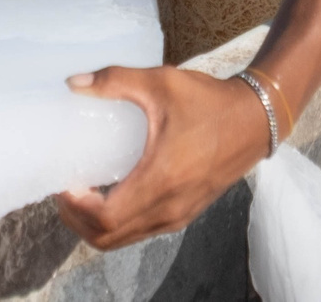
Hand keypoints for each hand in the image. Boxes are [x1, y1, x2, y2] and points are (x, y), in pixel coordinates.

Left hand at [54, 66, 272, 249]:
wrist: (256, 119)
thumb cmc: (209, 101)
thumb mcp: (162, 83)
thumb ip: (116, 81)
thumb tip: (73, 83)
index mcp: (160, 180)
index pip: (104, 218)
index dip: (75, 207)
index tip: (64, 182)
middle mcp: (168, 207)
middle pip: (107, 238)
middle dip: (77, 220)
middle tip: (65, 190)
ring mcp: (178, 215)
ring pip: (123, 240)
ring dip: (96, 225)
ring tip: (84, 194)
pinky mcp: (185, 214)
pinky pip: (141, 232)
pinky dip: (118, 224)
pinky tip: (113, 195)